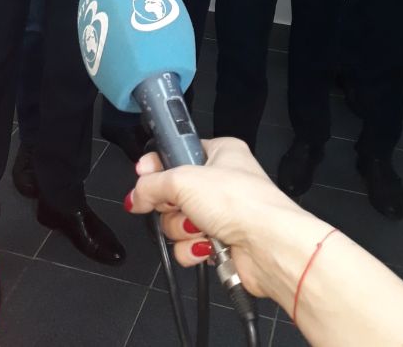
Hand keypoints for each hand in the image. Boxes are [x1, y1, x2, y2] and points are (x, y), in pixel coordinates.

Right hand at [126, 137, 325, 304]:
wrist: (268, 246)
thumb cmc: (243, 202)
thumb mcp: (184, 180)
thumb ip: (152, 185)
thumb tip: (135, 194)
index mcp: (221, 153)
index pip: (178, 154)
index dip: (158, 165)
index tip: (143, 173)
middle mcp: (222, 182)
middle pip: (174, 192)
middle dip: (172, 205)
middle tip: (180, 205)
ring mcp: (222, 214)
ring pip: (178, 222)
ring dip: (183, 229)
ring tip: (200, 227)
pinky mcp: (222, 244)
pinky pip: (189, 246)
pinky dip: (193, 250)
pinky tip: (206, 246)